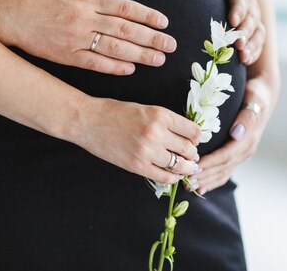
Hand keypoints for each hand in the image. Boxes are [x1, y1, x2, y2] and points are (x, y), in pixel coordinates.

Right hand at [0, 0, 176, 74]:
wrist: (3, 10)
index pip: (125, 7)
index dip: (147, 15)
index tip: (164, 22)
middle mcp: (84, 18)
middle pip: (126, 30)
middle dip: (152, 38)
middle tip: (171, 46)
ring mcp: (75, 38)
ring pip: (114, 48)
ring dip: (139, 54)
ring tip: (158, 59)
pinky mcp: (65, 55)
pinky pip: (94, 63)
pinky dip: (113, 66)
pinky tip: (129, 68)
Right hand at [75, 97, 201, 183]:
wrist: (88, 120)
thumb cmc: (115, 112)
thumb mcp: (145, 108)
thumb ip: (165, 121)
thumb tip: (187, 136)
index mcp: (160, 114)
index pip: (193, 131)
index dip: (197, 137)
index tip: (195, 140)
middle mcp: (157, 132)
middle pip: (189, 149)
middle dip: (192, 154)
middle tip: (191, 156)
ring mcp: (147, 151)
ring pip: (180, 165)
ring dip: (186, 168)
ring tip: (186, 168)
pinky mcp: (137, 165)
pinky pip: (164, 177)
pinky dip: (173, 178)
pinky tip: (174, 175)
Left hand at [184, 73, 278, 193]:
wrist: (263, 96)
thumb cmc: (255, 96)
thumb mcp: (254, 101)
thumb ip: (246, 118)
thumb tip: (236, 133)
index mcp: (248, 140)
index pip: (226, 155)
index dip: (210, 163)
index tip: (194, 167)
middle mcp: (246, 151)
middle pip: (223, 168)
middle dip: (204, 175)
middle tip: (185, 180)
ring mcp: (242, 155)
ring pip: (223, 173)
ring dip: (206, 181)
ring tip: (188, 186)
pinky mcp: (237, 156)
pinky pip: (224, 172)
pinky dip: (213, 181)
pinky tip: (200, 187)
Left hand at [205, 0, 264, 64]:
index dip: (238, 8)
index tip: (232, 20)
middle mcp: (249, 1)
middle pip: (251, 18)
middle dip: (245, 32)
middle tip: (237, 44)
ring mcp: (252, 17)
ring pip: (257, 32)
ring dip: (251, 45)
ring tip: (242, 56)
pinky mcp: (251, 30)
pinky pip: (257, 42)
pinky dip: (252, 52)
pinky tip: (245, 61)